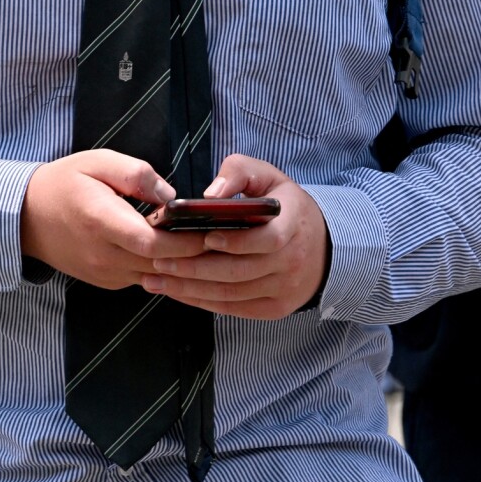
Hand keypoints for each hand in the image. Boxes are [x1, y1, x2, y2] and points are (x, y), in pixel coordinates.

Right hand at [20, 149, 207, 288]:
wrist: (27, 217)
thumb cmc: (63, 184)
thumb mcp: (98, 161)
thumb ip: (137, 175)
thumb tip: (171, 197)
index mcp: (101, 222)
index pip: (152, 243)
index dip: (185, 242)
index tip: (211, 230)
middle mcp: (103, 255)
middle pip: (160, 265)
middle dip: (194, 254)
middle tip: (223, 239)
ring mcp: (105, 273)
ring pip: (156, 276)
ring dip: (181, 264)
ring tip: (208, 246)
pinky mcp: (108, 281)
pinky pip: (144, 277)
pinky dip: (164, 267)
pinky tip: (179, 252)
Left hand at [142, 154, 328, 319]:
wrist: (324, 247)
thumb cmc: (285, 207)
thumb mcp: (269, 177)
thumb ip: (239, 172)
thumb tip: (209, 195)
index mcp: (293, 225)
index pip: (268, 239)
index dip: (237, 241)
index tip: (206, 237)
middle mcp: (292, 262)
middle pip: (240, 271)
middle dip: (194, 268)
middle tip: (158, 260)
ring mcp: (284, 289)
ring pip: (231, 294)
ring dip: (190, 289)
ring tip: (156, 278)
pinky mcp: (275, 308)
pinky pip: (234, 308)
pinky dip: (202, 302)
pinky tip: (176, 292)